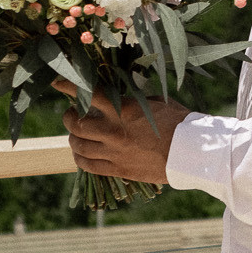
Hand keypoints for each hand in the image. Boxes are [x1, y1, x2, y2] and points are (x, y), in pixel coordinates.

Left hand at [52, 79, 192, 185]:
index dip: (69, 86)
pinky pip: (88, 166)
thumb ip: (132, 100)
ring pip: (79, 146)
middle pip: (76, 124)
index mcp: (124, 110)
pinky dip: (80, 158)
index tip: (58, 82)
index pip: (89, 94)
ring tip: (75, 134)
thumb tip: (118, 95)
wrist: (193, 153)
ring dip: (73, 138)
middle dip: (69, 117)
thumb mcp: (155, 102)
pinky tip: (81, 154)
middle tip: (71, 113)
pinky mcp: (119, 170)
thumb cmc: (179, 122)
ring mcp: (114, 153)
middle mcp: (114, 132)